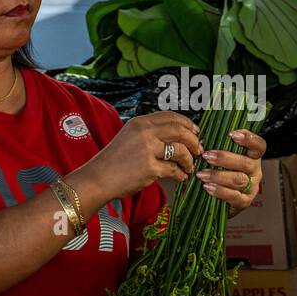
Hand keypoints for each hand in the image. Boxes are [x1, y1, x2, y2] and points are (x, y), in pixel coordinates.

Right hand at [74, 112, 201, 201]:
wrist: (98, 178)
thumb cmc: (114, 161)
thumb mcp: (129, 137)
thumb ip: (150, 133)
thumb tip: (178, 137)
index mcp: (140, 122)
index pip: (171, 117)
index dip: (187, 124)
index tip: (196, 131)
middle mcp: (145, 133)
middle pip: (181, 131)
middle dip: (194, 141)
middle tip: (198, 150)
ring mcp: (148, 150)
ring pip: (181, 151)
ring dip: (189, 160)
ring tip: (188, 167)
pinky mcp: (150, 168)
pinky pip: (174, 170)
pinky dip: (180, 174)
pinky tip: (181, 177)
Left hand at [197, 128, 266, 214]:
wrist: (222, 200)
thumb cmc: (222, 173)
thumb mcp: (223, 159)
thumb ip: (219, 148)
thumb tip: (201, 139)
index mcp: (253, 157)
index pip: (259, 146)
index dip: (249, 139)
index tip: (232, 134)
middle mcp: (255, 171)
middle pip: (246, 163)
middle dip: (224, 158)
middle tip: (206, 156)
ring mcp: (252, 187)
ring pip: (238, 179)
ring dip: (218, 176)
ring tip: (202, 174)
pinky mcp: (244, 201)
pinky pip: (234, 196)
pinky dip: (219, 191)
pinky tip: (208, 187)